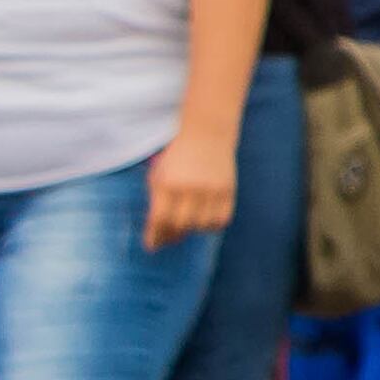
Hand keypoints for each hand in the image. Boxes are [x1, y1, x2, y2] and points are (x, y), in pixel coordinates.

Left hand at [145, 130, 236, 248]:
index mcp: (167, 182)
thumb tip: (157, 235)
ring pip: (201, 225)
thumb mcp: (159, 175)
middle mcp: (189, 187)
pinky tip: (205, 220)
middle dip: (172, 235)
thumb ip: (156, 202)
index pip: (159, 219)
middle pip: (180, 224)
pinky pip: (221, 220)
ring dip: (193, 229)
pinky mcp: (228, 190)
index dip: (154, 236)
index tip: (151, 245)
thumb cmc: (177, 157)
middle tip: (169, 238)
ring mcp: (211, 189)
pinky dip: (212, 225)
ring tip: (187, 224)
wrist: (207, 133)